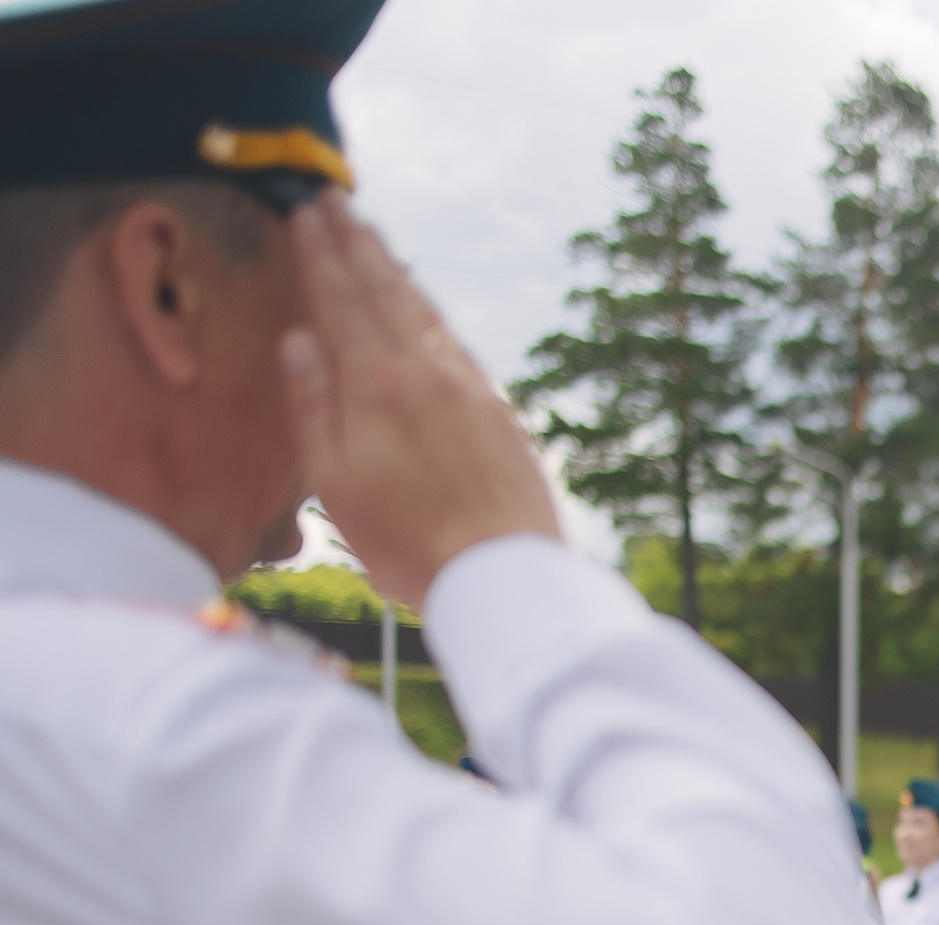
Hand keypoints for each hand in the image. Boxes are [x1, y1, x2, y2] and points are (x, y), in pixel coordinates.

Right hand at [280, 191, 557, 608]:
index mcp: (378, 385)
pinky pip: (455, 341)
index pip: (341, 301)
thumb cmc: (409, 542)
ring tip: (376, 239)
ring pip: (426, 312)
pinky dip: (431, 311)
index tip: (306, 215)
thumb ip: (315, 406)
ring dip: (396, 270)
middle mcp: (428, 373)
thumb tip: (299, 340)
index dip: (322, 256)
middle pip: (386, 292)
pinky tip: (424, 308)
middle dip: (358, 245)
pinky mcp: (499, 411)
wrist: (503, 573)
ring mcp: (470, 388)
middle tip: (337, 202)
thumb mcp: (337, 482)